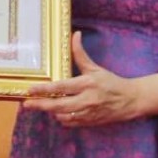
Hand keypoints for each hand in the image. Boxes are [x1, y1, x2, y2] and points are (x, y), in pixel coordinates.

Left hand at [22, 31, 157, 127]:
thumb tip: (74, 34)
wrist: (130, 101)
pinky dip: (61, 118)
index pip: (61, 87)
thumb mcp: (95, 67)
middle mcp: (86, 100)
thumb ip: (80, 54)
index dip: (44, 89)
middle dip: (41, 105)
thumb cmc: (111, 82)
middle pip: (58, 105)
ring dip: (50, 112)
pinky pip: (71, 123)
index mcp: (86, 84)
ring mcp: (88, 113)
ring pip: (63, 116)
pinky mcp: (90, 122)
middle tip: (27, 104)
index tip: (30, 89)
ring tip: (41, 105)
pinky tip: (56, 112)